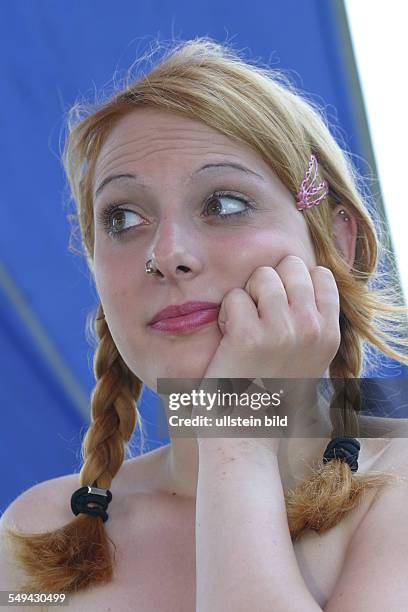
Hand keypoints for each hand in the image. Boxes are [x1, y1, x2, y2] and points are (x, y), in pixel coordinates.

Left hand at [197, 256, 340, 453]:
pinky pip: (234, 297)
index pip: (320, 274)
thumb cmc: (271, 396)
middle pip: (290, 266)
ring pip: (261, 275)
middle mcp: (311, 329)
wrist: (246, 434)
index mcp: (329, 334)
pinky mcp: (248, 336)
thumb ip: (311, 322)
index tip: (279, 307)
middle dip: (268, 282)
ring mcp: (281, 331)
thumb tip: (301, 278)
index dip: (293, 281)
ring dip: (245, 296)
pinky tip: (228, 339)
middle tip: (258, 314)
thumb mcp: (309, 360)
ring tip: (243, 326)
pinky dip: (225, 314)